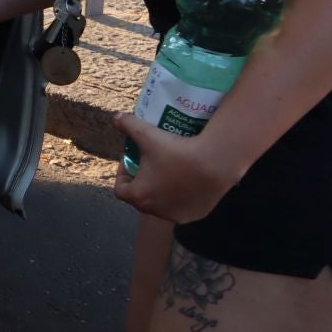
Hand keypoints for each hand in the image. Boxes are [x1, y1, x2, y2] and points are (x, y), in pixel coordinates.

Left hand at [112, 115, 242, 224]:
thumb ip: (128, 125)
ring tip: (167, 173)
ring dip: (159, 192)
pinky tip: (184, 182)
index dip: (122, 174)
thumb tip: (116, 117)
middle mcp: (155, 211)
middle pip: (141, 198)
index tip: (132, 161)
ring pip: (161, 205)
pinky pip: (182, 207)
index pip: (120, 189)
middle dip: (141, 182)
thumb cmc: (176, 151)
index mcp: (138, 196)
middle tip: (149, 165)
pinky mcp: (195, 215)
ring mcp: (176, 215)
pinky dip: (179, 198)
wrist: (215, 162)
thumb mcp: (148, 134)